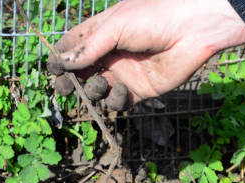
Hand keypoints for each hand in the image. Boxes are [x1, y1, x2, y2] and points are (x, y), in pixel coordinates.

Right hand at [48, 0, 244, 106]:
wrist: (192, 31)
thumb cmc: (154, 18)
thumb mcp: (115, 27)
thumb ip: (88, 47)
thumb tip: (61, 62)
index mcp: (102, 33)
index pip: (72, 47)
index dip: (59, 58)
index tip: (52, 69)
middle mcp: (110, 54)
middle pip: (80, 72)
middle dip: (70, 81)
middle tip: (64, 88)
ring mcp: (124, 73)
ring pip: (96, 90)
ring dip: (92, 91)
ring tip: (100, 84)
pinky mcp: (138, 91)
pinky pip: (118, 102)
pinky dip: (116, 99)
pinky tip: (123, 90)